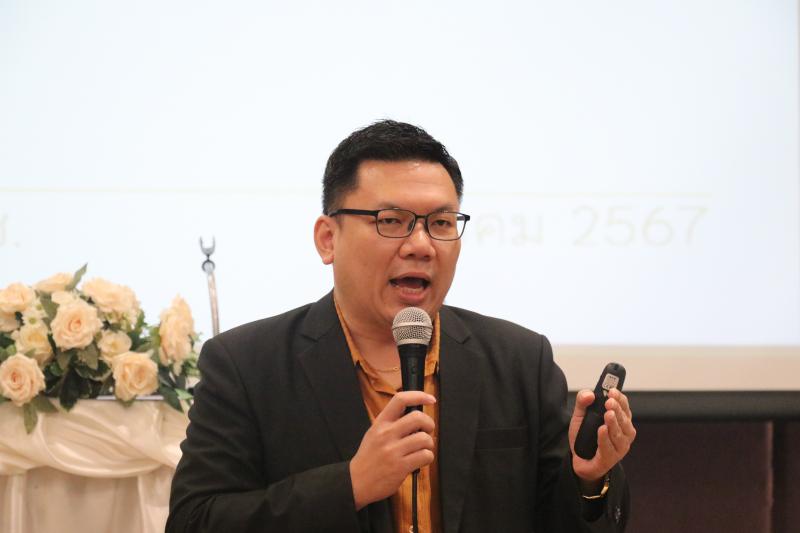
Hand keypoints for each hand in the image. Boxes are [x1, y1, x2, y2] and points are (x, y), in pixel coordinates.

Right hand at [349, 391, 435, 509]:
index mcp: (380, 423)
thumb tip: (416, 416)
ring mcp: (393, 451)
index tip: (430, 399)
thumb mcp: (374, 434)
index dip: (419, 396)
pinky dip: (427, 457)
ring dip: (429, 444)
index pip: (400, 400)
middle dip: (429, 423)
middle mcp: (386, 434)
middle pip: (418, 418)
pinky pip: (425, 456)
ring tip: (422, 449)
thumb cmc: (368, 458)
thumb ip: (392, 424)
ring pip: (425, 438)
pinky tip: (419, 460)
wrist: (356, 481)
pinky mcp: (401, 467)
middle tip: (427, 430)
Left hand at [569, 388, 635, 483]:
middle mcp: (624, 433)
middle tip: (609, 402)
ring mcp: (620, 447)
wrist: (579, 459)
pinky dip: (605, 438)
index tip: (612, 391)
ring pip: (620, 434)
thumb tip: (589, 394)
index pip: (624, 407)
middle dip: (618, 409)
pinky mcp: (611, 458)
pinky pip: (609, 448)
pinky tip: (602, 430)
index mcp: (620, 420)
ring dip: (614, 423)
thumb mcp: (580, 415)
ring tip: (608, 414)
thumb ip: (582, 402)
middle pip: (624, 419)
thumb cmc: (584, 435)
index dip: (620, 398)